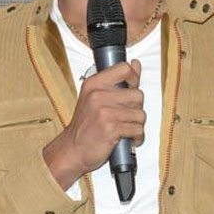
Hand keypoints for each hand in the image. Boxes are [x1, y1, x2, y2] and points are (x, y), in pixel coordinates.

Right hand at [43, 60, 144, 189]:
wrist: (72, 149)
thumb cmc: (85, 125)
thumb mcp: (96, 96)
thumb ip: (118, 80)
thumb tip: (135, 63)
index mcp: (94, 83)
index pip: (124, 69)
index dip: (134, 78)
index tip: (133, 88)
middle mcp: (98, 95)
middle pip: (138, 95)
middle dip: (137, 109)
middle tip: (127, 117)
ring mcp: (104, 111)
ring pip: (140, 114)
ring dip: (137, 125)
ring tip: (126, 129)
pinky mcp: (110, 128)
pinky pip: (137, 129)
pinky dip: (137, 137)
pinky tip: (128, 139)